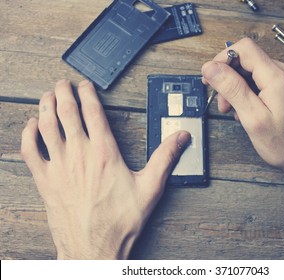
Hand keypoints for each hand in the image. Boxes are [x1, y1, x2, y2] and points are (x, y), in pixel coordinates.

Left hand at [21, 80, 190, 258]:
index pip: (93, 113)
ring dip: (46, 106)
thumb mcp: (150, 187)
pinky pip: (31, 151)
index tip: (86, 85)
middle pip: (67, 113)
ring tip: (48, 95)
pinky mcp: (46, 181)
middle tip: (63, 82)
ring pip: (47, 126)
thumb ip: (165, 158)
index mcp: (104, 153)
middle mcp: (79, 155)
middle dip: (64, 93)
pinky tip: (31, 126)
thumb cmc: (120, 221)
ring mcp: (59, 167)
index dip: (88, 94)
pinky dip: (29, 134)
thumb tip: (181, 138)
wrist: (95, 248)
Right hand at [202, 38, 283, 185]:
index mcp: (278, 77)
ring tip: (232, 109)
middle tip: (222, 100)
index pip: (244, 48)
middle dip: (227, 77)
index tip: (211, 77)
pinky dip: (246, 91)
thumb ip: (232, 89)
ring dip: (235, 86)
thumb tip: (211, 68)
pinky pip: (258, 79)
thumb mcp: (253, 118)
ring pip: (250, 69)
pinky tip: (244, 109)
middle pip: (246, 58)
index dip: (222, 59)